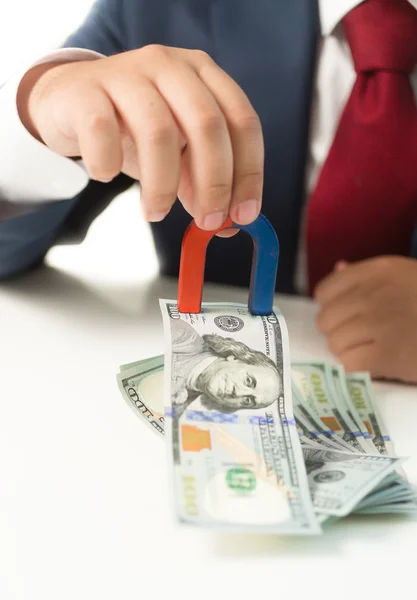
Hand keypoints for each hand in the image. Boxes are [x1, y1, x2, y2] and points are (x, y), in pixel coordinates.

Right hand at [17, 46, 263, 229]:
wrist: (70, 102)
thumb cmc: (132, 129)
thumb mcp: (176, 152)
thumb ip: (201, 182)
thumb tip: (227, 226)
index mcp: (203, 74)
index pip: (242, 122)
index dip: (249, 173)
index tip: (243, 215)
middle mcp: (170, 66)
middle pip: (207, 125)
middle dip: (214, 183)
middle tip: (207, 222)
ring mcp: (127, 72)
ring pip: (159, 132)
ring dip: (163, 185)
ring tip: (155, 213)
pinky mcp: (86, 90)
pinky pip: (103, 131)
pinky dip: (108, 163)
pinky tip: (106, 174)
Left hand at [314, 256, 416, 382]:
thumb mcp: (407, 276)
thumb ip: (370, 275)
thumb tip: (337, 268)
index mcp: (378, 270)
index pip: (325, 291)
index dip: (334, 309)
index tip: (349, 318)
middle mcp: (374, 292)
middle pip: (327, 320)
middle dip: (342, 333)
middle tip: (365, 339)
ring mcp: (380, 322)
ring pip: (336, 344)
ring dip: (353, 352)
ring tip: (377, 352)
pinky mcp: (389, 353)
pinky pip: (350, 364)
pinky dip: (360, 370)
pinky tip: (379, 366)